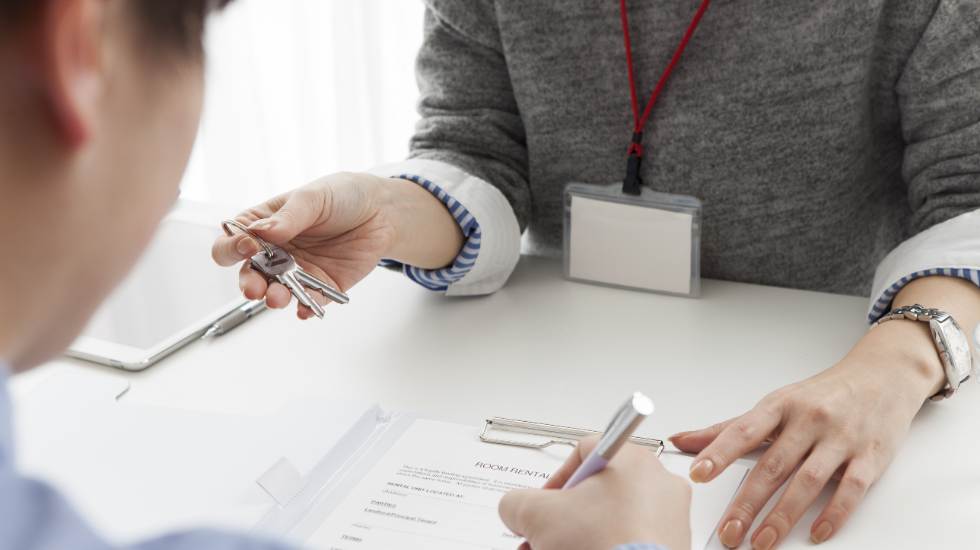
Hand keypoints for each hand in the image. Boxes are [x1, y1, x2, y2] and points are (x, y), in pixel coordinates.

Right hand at [212, 172, 462, 318]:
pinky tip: (305, 310)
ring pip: (276, 291)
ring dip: (274, 298)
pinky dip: (306, 308)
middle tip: (255, 287)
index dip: (232, 247)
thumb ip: (289, 216)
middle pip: (249, 273)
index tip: (246, 247)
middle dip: (248, 283)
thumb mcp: (314, 197)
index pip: (233, 241)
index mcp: (264, 226)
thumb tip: (262, 231)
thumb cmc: (343, 195)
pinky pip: (310, 301)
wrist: (382, 211)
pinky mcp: (323, 285)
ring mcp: (297, 271)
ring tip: (278, 298)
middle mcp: (276, 252)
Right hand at [498, 438, 691, 549]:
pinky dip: (612, 545)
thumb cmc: (602, 546)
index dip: (557, 479)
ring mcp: (672, 516)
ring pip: (617, 516)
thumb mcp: (537, 516)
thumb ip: (517, 501)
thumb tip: (515, 508)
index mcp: (633, 459)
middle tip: (550, 534)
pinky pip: (636, 538)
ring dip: (586, 533)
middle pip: (600, 488)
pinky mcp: (675, 544)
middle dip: (568, 515)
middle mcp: (659, 481)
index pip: (585, 452)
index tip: (546, 503)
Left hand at [670, 319, 943, 548]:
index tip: (698, 473)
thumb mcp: (775, 404)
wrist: (883, 376)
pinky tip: (816, 533)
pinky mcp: (870, 457)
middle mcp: (810, 420)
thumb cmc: (823, 394)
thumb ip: (730, 428)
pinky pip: (851, 489)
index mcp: (781, 405)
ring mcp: (841, 439)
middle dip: (747, 502)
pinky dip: (833, 514)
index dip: (719, 452)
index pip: (744, 431)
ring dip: (782, 515)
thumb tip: (683, 440)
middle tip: (729, 530)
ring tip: (761, 540)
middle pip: (773, 465)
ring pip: (808, 481)